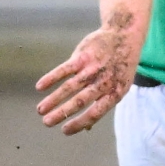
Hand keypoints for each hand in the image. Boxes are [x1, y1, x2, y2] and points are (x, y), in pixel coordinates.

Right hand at [36, 20, 139, 134]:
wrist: (124, 35)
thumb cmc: (120, 67)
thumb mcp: (118, 87)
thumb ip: (102, 105)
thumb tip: (87, 128)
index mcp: (114, 94)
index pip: (95, 113)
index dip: (79, 124)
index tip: (64, 131)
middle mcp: (103, 82)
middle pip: (79, 102)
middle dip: (61, 114)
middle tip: (47, 123)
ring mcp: (92, 68)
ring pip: (69, 87)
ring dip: (53, 100)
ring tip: (40, 110)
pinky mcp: (83, 55)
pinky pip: (64, 69)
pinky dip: (51, 78)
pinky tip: (40, 87)